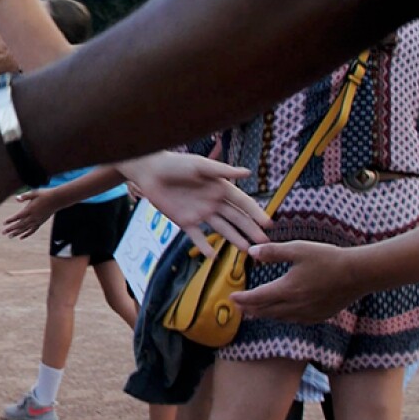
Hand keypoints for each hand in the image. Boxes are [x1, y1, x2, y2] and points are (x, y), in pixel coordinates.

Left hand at [2, 188, 59, 239]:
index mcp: (30, 209)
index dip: (11, 220)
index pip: (18, 216)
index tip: (4, 223)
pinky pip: (32, 230)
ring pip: (25, 229)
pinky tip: (21, 237)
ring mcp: (37, 221)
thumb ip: (25, 196)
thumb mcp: (34, 193)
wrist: (56, 200)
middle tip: (3, 232)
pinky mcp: (40, 223)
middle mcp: (33, 217)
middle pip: (20, 225)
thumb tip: (17, 198)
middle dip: (11, 229)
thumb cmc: (44, 194)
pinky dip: (26, 234)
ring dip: (17, 233)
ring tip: (10, 236)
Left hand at [116, 151, 270, 251]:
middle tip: (264, 242)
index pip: (242, 203)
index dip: (255, 213)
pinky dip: (204, 246)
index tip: (268, 224)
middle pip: (236, 218)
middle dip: (250, 229)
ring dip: (234, 239)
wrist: (150, 172)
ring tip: (247, 250)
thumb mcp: (200, 165)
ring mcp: (200, 213)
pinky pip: (197, 237)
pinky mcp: (185, 222)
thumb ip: (222, 171)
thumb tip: (248, 172)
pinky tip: (213, 256)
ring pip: (222, 229)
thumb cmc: (176, 163)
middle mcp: (213, 202)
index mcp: (220, 188)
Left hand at [230, 240, 363, 321]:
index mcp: (287, 289)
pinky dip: (284, 317)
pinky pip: (295, 320)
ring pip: (280, 317)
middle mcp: (295, 305)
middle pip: (266, 310)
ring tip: (255, 312)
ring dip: (265, 315)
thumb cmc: (328, 258)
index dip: (243, 299)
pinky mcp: (319, 316)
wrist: (358, 274)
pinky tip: (283, 313)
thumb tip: (250, 252)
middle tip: (238, 308)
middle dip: (250, 309)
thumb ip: (273, 252)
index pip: (258, 297)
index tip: (231, 298)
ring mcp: (308, 313)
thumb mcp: (298, 249)